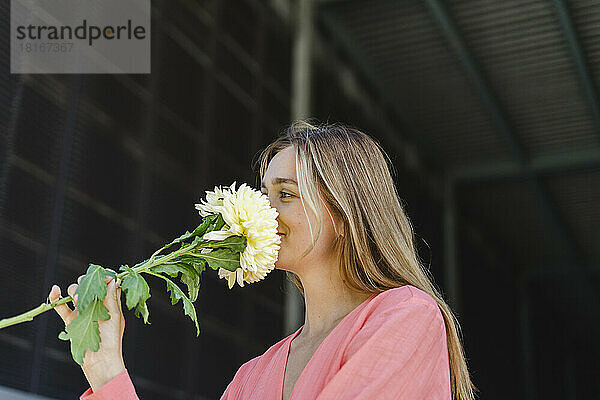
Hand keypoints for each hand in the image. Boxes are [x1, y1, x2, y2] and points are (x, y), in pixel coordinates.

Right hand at [48, 269, 126, 390]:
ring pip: (74, 292)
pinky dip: (55, 297)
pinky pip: (60, 306)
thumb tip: (114, 279)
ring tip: (77, 296)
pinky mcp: (70, 319)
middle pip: (89, 285)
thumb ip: (112, 297)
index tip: (103, 274)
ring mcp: (82, 311)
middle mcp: (96, 304)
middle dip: (87, 281)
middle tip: (88, 284)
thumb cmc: (111, 339)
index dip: (104, 276)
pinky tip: (54, 289)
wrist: (99, 360)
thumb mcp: (115, 316)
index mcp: (109, 302)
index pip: (107, 283)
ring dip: (74, 290)